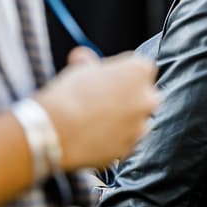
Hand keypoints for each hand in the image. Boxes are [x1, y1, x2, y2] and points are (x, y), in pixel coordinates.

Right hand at [35, 52, 158, 169]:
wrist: (58, 130)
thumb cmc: (70, 93)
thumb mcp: (79, 66)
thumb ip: (89, 61)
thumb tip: (83, 58)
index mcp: (140, 70)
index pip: (140, 68)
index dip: (121, 73)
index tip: (106, 78)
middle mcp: (148, 98)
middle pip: (143, 94)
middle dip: (127, 96)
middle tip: (101, 98)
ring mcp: (141, 126)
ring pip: (136, 119)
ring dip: (122, 118)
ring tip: (94, 119)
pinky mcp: (130, 148)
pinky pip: (125, 140)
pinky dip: (114, 138)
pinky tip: (94, 135)